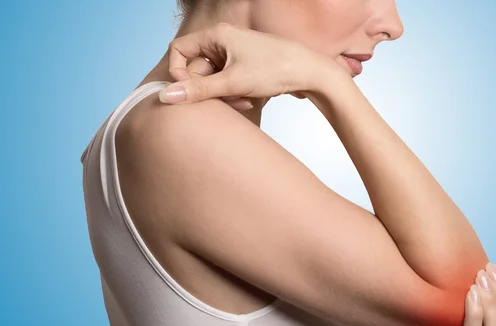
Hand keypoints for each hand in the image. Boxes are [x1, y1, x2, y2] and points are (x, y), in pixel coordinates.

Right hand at [159, 23, 338, 103]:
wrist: (310, 74)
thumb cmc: (275, 70)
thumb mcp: (233, 83)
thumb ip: (198, 91)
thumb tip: (165, 96)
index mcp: (216, 36)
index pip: (179, 50)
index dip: (178, 73)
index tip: (189, 92)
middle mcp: (223, 41)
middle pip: (196, 68)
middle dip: (208, 89)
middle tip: (227, 100)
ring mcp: (234, 54)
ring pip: (212, 79)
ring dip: (223, 95)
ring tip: (242, 101)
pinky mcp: (244, 67)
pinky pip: (226, 83)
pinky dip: (234, 94)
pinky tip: (249, 100)